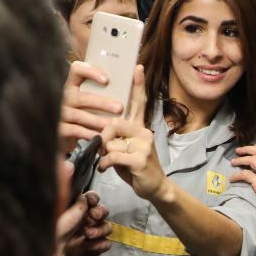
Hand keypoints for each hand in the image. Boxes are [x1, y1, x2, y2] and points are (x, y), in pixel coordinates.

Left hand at [53, 189, 112, 255]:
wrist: (50, 252)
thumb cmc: (54, 229)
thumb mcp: (65, 209)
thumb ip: (79, 201)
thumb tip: (85, 196)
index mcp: (77, 209)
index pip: (93, 198)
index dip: (94, 199)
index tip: (91, 202)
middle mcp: (84, 220)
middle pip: (104, 211)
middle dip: (100, 213)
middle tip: (93, 217)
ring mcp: (90, 235)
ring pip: (107, 227)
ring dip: (100, 230)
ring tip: (88, 235)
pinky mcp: (92, 249)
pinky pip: (106, 243)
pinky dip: (101, 244)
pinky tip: (91, 245)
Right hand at [59, 61, 123, 153]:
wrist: (72, 137)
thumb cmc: (90, 113)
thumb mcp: (98, 98)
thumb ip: (113, 86)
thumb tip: (138, 69)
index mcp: (72, 84)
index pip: (76, 69)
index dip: (90, 71)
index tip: (107, 80)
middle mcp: (64, 96)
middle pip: (82, 97)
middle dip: (102, 103)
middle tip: (120, 108)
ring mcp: (60, 112)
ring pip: (79, 115)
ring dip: (97, 120)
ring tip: (112, 124)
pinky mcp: (60, 128)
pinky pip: (75, 130)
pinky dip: (89, 133)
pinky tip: (101, 136)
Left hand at [97, 66, 166, 200]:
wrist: (155, 188)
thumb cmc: (136, 169)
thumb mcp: (125, 150)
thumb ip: (115, 138)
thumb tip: (100, 134)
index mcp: (140, 127)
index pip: (139, 103)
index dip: (138, 85)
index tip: (138, 67)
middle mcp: (144, 132)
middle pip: (114, 123)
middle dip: (102, 138)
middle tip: (101, 151)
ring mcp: (144, 144)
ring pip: (111, 142)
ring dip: (104, 156)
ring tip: (107, 164)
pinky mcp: (140, 158)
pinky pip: (113, 155)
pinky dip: (105, 164)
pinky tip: (106, 169)